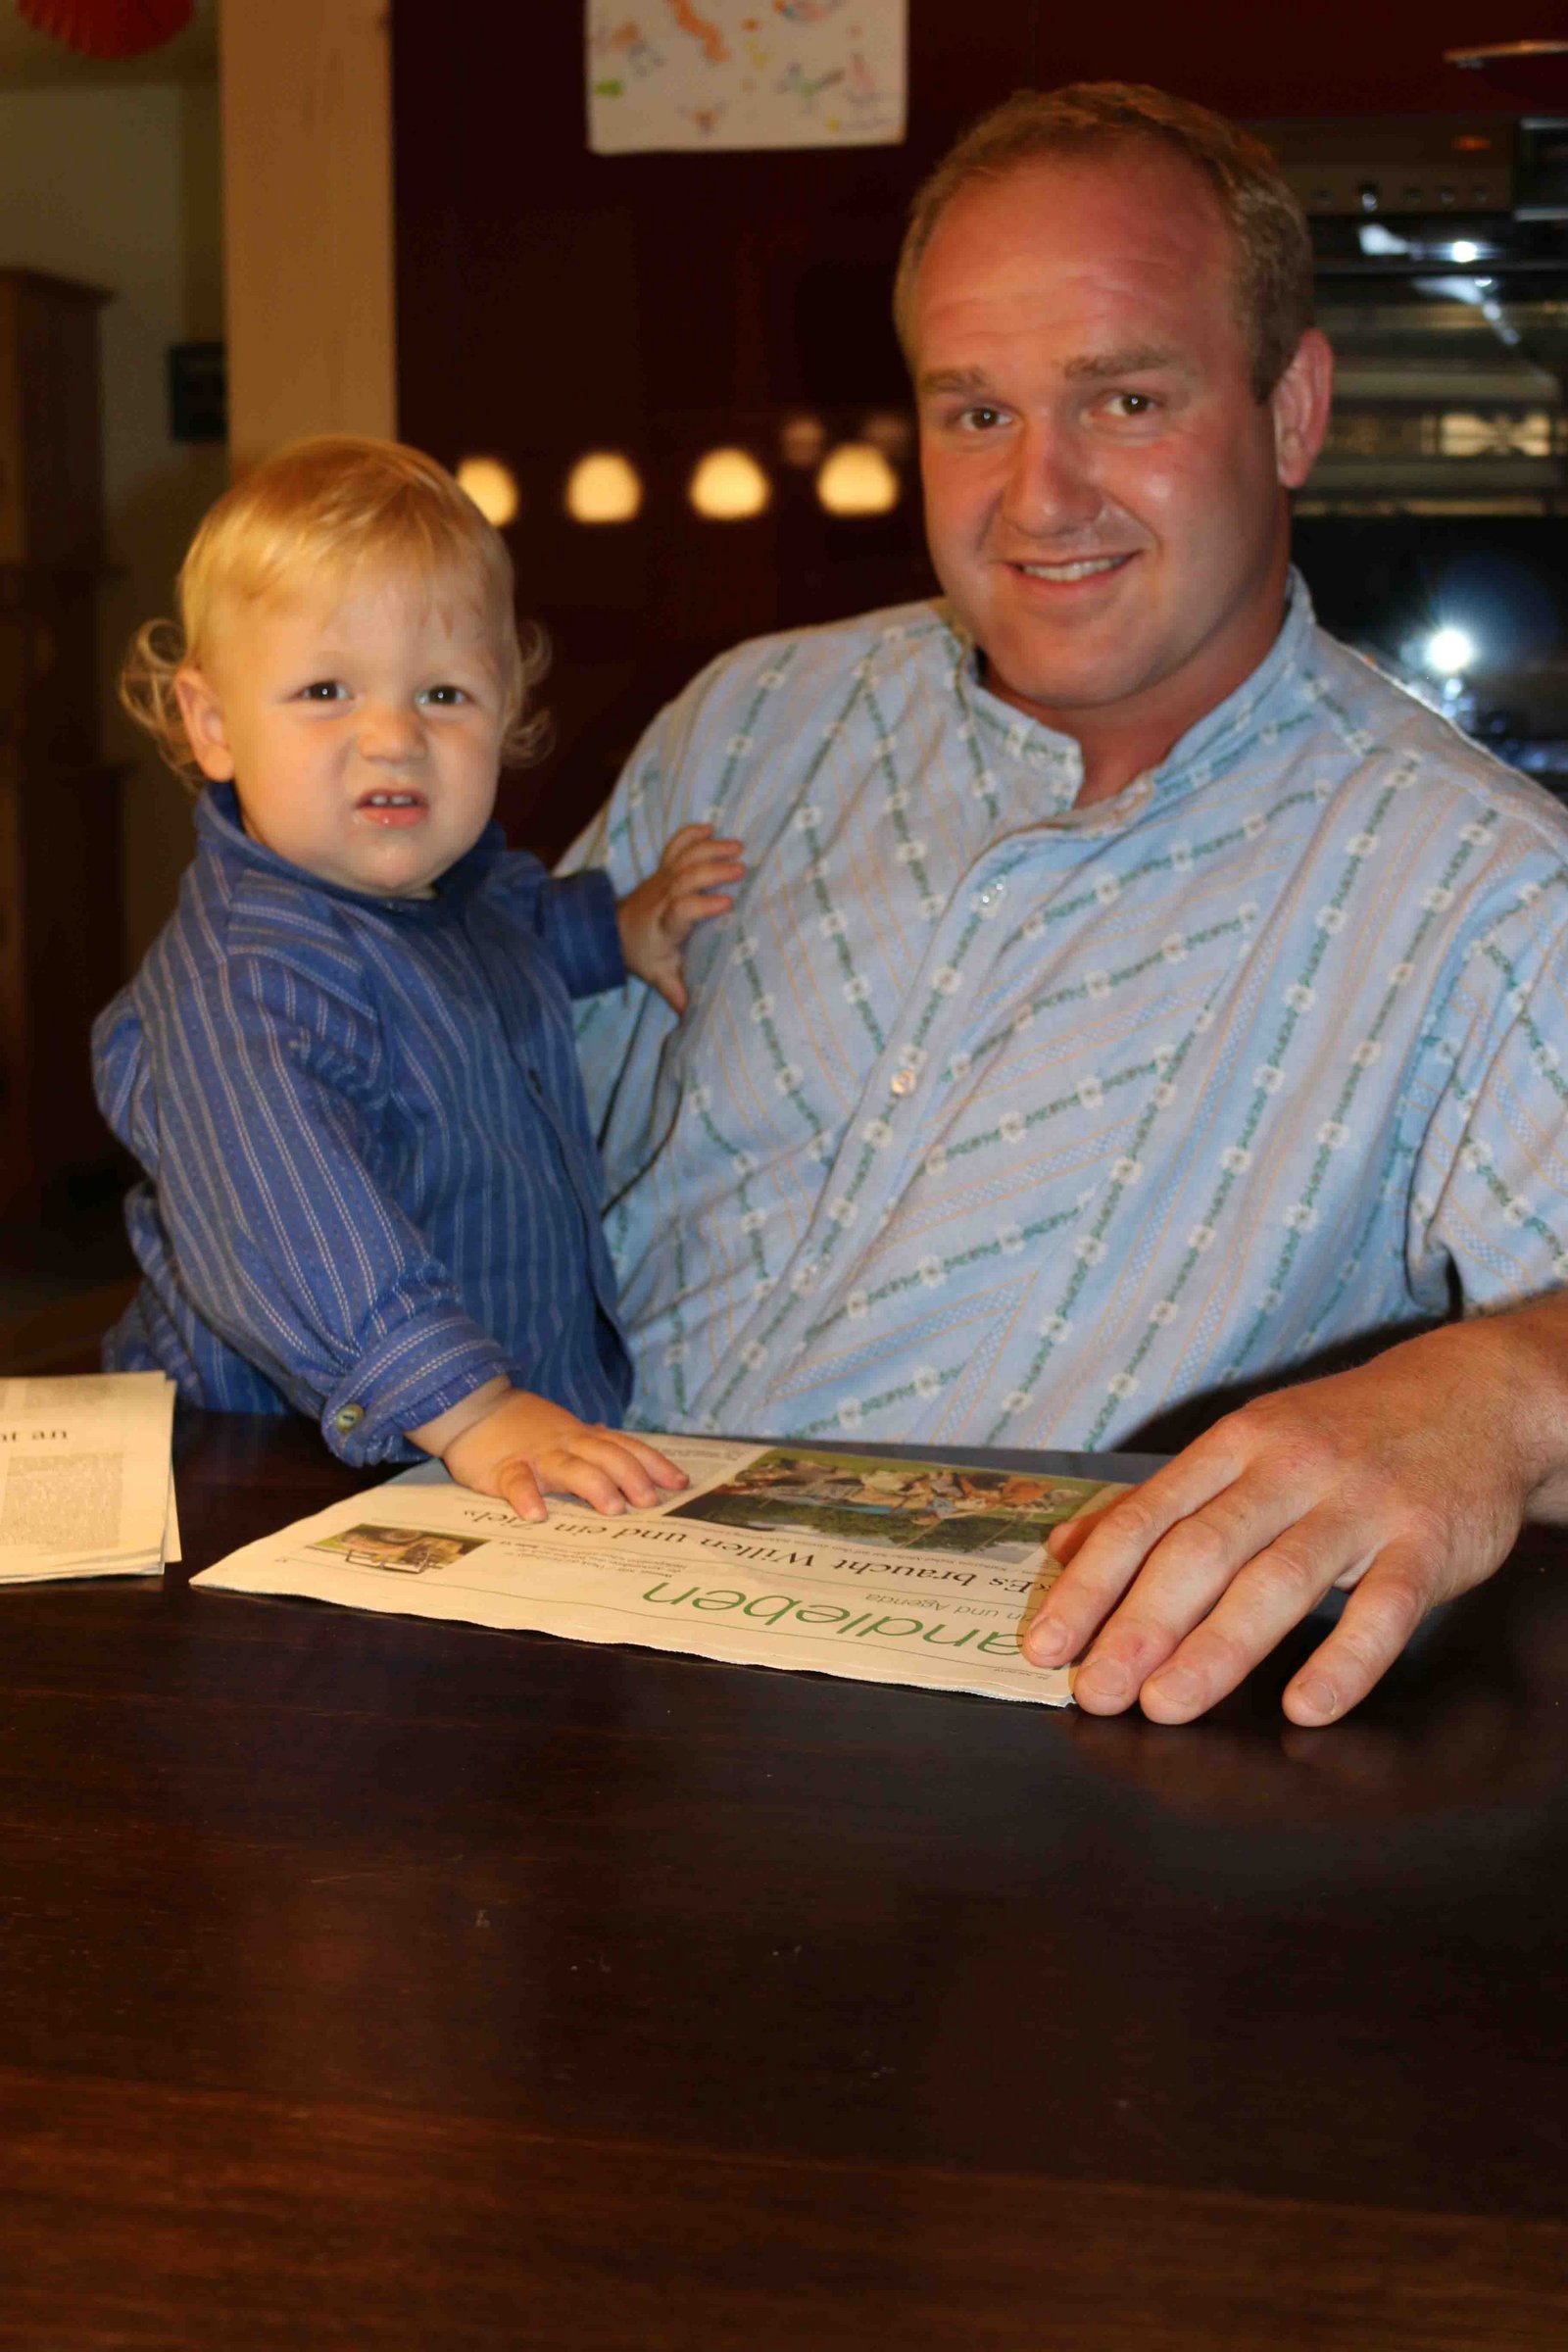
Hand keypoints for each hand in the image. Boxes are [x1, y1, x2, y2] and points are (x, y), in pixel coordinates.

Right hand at [413, 1380, 688, 1522]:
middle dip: (631, 1477)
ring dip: (593, 1486)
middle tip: (650, 1502)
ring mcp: (535, 1455)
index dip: (654, 1463)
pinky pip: (516, 1481)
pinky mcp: (502, 1468)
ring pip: (569, 1468)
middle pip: (605, 1456)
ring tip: (613, 1510)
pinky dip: (526, 1496)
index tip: (680, 1483)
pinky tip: (536, 1515)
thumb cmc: (521, 1426)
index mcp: (581, 1437)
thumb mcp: (563, 1430)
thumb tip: (627, 1449)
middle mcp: (565, 1444)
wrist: (470, 1406)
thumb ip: (592, 1442)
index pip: (625, 1447)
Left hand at [617, 822, 744, 1012]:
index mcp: (664, 925)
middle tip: (742, 869)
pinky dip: (691, 834)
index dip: (702, 905)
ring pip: (684, 858)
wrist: (612, 930)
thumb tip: (695, 1017)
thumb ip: (678, 993)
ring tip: (737, 847)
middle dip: (712, 870)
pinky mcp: (663, 868)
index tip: (728, 903)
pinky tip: (711, 827)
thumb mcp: (659, 976)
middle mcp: (662, 897)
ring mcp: (662, 879)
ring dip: (710, 849)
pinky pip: (675, 846)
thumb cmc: (643, 954)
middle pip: (686, 878)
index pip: (681, 910)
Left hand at [1021, 1306, 1567, 1727]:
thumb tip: (1065, 1547)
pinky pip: (1384, 1607)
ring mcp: (1359, 1503)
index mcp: (1234, 1445)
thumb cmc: (1344, 1434)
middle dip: (1139, 1624)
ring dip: (1218, 1648)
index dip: (1091, 1585)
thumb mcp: (1248, 1445)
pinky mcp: (1427, 1540)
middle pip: (1201, 1550)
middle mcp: (1288, 1468)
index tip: (1047, 1645)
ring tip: (1166, 1706)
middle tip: (1096, 1691)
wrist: (1476, 1394)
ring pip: (1279, 1579)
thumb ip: (1161, 1500)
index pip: (1146, 1518)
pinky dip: (1344, 1659)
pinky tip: (1304, 1707)